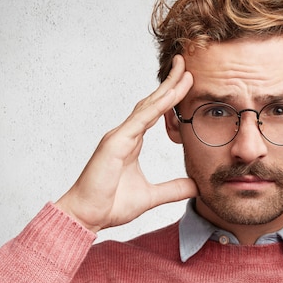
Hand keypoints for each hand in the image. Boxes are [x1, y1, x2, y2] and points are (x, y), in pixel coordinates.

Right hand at [55, 55, 197, 231]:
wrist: (86, 217)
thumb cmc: (109, 205)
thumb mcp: (151, 197)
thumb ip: (173, 189)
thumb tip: (195, 186)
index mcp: (131, 143)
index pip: (155, 113)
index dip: (170, 97)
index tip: (187, 82)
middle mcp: (125, 134)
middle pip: (151, 102)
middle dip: (169, 83)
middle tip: (186, 65)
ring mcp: (118, 136)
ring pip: (147, 106)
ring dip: (166, 88)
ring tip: (183, 71)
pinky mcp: (115, 143)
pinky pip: (139, 120)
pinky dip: (156, 107)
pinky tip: (170, 95)